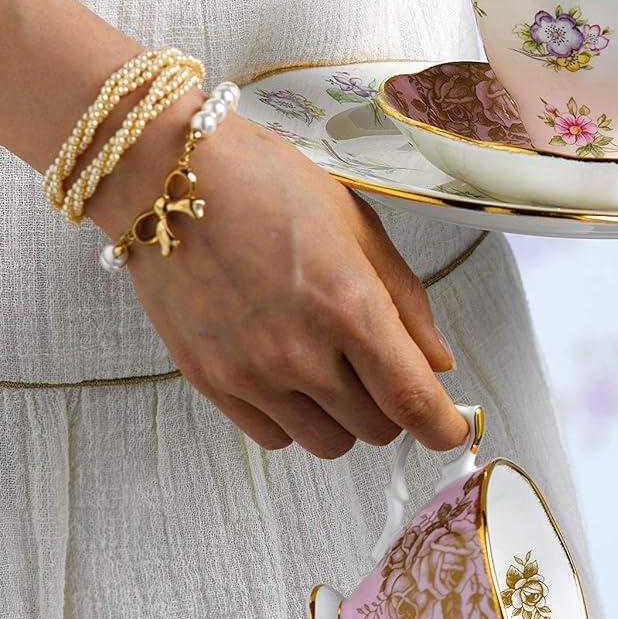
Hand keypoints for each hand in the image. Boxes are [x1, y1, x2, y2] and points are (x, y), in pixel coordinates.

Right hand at [87, 96, 468, 458]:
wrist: (166, 175)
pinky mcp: (209, 381)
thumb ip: (406, 300)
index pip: (411, 400)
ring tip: (330, 364)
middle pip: (375, 429)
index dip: (441, 426)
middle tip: (381, 365)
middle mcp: (300, 352)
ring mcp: (250, 373)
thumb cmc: (267, 184)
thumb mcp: (357, 226)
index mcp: (348, 306)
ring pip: (327, 443)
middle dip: (391, 405)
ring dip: (343, 416)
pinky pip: (273, 437)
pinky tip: (288, 372)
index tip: (451, 428)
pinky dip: (293, 417)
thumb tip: (439, 362)